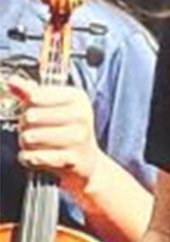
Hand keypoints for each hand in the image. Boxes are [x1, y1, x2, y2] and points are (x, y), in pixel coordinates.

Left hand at [9, 78, 100, 197]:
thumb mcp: (54, 106)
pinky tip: (39, 156)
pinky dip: (29, 159)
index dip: (27, 105)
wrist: (85, 160)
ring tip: (36, 144)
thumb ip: (31, 92)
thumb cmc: (66, 129)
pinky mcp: (70, 160)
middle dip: (24, 126)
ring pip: (29, 138)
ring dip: (25, 143)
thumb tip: (11, 81)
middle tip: (33, 130)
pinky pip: (32, 157)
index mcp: (77, 97)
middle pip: (30, 117)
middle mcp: (81, 115)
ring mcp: (78, 138)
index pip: (36, 96)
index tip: (34, 111)